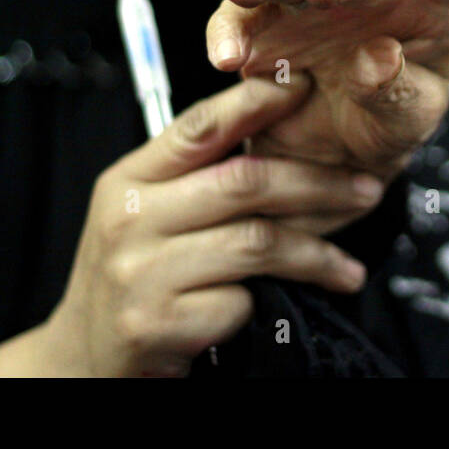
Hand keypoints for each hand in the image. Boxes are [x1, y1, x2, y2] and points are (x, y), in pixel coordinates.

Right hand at [42, 75, 385, 376]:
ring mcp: (140, 272)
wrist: (81, 358)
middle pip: (245, 182)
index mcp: (129, 179)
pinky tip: (281, 306)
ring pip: (256, 242)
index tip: (309, 90)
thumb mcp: (145, 213)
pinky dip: (268, 303)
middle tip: (367, 190)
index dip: (258, 102)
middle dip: (319, 184)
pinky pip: (240, 302)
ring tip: (348, 268)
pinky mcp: (157, 323)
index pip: (200, 126)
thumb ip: (197, 177)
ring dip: (316, 254)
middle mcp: (129, 218)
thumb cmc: (132, 274)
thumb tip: (281, 132)